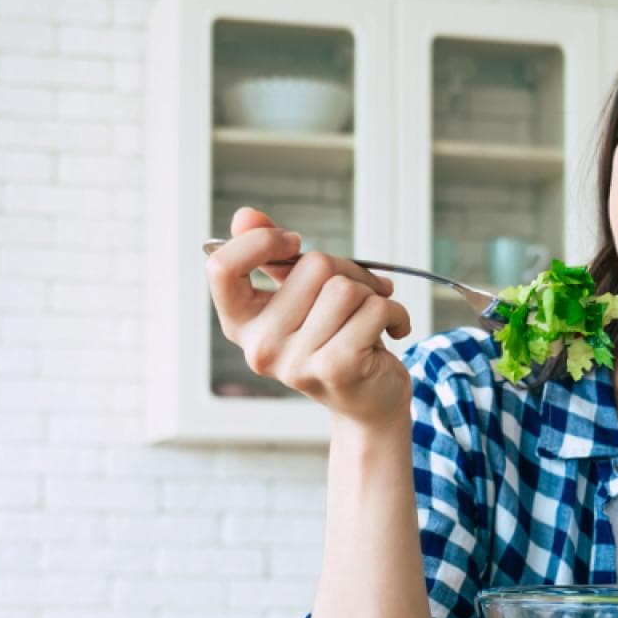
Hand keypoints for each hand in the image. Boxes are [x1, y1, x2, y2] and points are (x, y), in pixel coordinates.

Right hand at [204, 206, 413, 428]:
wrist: (368, 403)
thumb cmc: (335, 341)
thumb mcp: (300, 297)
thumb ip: (272, 256)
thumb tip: (245, 215)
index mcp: (242, 325)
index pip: (222, 268)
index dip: (261, 242)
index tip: (292, 243)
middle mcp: (260, 347)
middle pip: (311, 265)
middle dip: (347, 270)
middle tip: (357, 294)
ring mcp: (295, 362)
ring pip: (345, 287)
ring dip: (373, 293)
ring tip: (371, 317)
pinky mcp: (336, 368)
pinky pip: (373, 309)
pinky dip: (395, 312)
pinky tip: (392, 330)